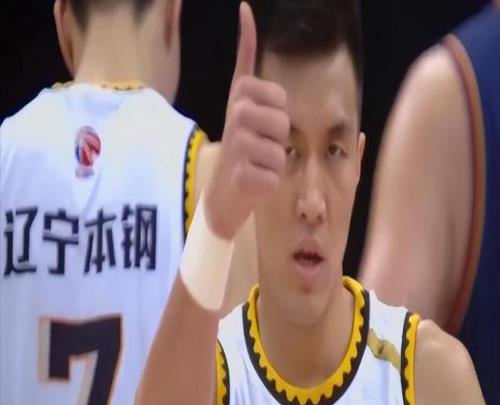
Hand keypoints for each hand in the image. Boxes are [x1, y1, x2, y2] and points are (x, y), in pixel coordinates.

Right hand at [205, 1, 289, 239]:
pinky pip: (276, 174)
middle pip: (283, 122)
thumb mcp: (241, 104)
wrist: (223, 193)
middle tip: (257, 150)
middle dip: (277, 140)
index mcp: (238, 97)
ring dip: (274, 163)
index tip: (256, 124)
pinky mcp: (244, 173)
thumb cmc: (239, 149)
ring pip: (281, 150)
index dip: (277, 112)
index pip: (278, 95)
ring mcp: (238, 145)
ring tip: (254, 166)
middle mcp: (236, 116)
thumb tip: (246, 9)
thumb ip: (245, 61)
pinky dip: (269, 183)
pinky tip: (251, 182)